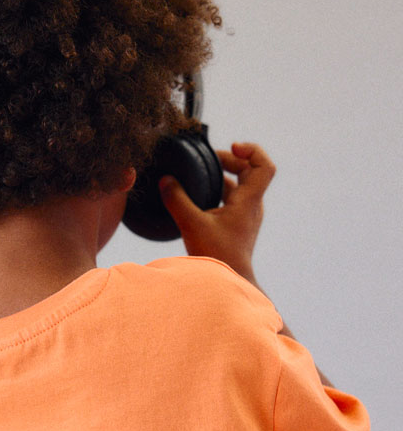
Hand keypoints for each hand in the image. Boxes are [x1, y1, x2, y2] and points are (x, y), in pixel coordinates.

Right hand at [159, 142, 275, 280]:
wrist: (230, 282)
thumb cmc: (217, 257)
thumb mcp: (191, 225)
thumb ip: (176, 200)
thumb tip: (165, 180)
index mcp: (248, 201)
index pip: (264, 166)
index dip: (252, 150)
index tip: (231, 147)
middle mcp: (252, 206)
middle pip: (250, 171)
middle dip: (230, 159)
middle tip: (208, 158)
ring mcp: (246, 216)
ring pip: (241, 185)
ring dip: (224, 174)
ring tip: (202, 172)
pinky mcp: (237, 225)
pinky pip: (232, 198)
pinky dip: (219, 190)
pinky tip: (200, 194)